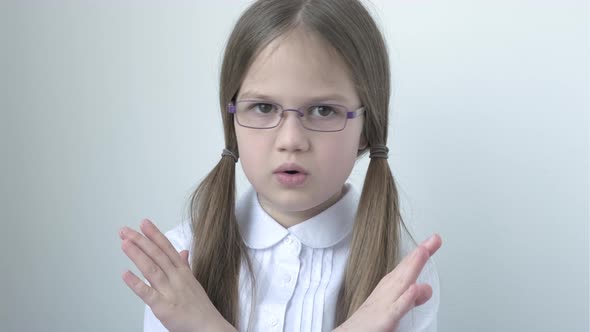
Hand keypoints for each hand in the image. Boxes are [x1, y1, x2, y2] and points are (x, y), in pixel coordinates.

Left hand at [119, 219, 235, 331]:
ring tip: (124, 244)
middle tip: (126, 230)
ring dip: (137, 255)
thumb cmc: (200, 308)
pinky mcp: (164, 307)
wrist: (209, 327)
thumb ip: (185, 266)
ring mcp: (170, 292)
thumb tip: (182, 251)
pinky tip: (125, 274)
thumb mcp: (193, 282)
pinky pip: (148, 294)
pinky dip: (136, 284)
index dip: (155, 235)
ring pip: (152, 270)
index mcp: (183, 272)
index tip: (144, 223)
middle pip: (157, 255)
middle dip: (141, 241)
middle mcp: (177, 278)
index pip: (167, 249)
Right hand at [334, 234, 441, 331]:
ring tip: (424, 251)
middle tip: (435, 239)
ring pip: (400, 284)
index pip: (406, 268)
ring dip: (412, 267)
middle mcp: (386, 293)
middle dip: (418, 254)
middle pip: (404, 271)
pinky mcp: (383, 319)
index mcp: (389, 289)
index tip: (433, 240)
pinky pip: (395, 309)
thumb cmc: (368, 323)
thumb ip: (409, 298)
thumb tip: (424, 288)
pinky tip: (413, 288)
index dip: (419, 254)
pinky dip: (404, 298)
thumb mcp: (393, 308)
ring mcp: (384, 304)